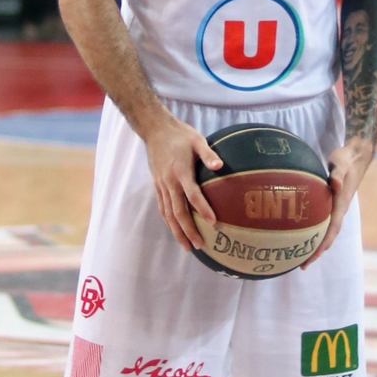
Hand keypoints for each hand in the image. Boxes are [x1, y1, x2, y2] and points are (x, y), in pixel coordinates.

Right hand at [144, 114, 222, 252]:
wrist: (155, 130)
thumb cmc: (180, 134)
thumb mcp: (197, 140)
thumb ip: (209, 154)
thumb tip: (221, 166)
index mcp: (181, 171)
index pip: (192, 195)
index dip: (202, 209)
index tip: (213, 223)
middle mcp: (169, 182)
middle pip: (178, 211)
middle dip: (188, 230)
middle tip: (199, 245)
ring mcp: (161, 185)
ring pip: (168, 214)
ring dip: (177, 231)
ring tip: (187, 246)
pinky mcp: (157, 185)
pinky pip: (162, 208)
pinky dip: (168, 221)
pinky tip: (175, 230)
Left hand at [305, 136, 374, 266]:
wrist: (354, 157)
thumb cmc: (346, 160)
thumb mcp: (341, 163)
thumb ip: (337, 173)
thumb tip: (334, 183)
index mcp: (340, 205)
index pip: (332, 230)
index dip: (322, 244)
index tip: (312, 257)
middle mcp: (338, 210)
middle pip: (328, 236)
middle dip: (316, 252)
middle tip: (301, 266)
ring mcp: (334, 208)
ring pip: (324, 231)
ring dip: (314, 245)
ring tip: (299, 257)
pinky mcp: (329, 204)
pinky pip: (320, 222)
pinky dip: (311, 232)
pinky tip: (298, 234)